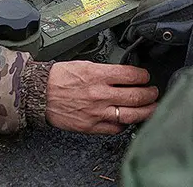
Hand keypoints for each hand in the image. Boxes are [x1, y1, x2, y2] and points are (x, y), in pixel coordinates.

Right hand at [44, 61, 158, 133]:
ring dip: (146, 111)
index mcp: (98, 75)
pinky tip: (128, 119)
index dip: (144, 76)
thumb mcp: (85, 64)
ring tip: (151, 107)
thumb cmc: (59, 78)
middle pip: (137, 96)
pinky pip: (116, 129)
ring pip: (131, 115)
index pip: (131, 75)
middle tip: (153, 92)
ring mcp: (97, 112)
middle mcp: (100, 94)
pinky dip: (125, 124)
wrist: (40, 93)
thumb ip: (106, 71)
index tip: (146, 77)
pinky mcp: (92, 126)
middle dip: (151, 94)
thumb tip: (124, 74)